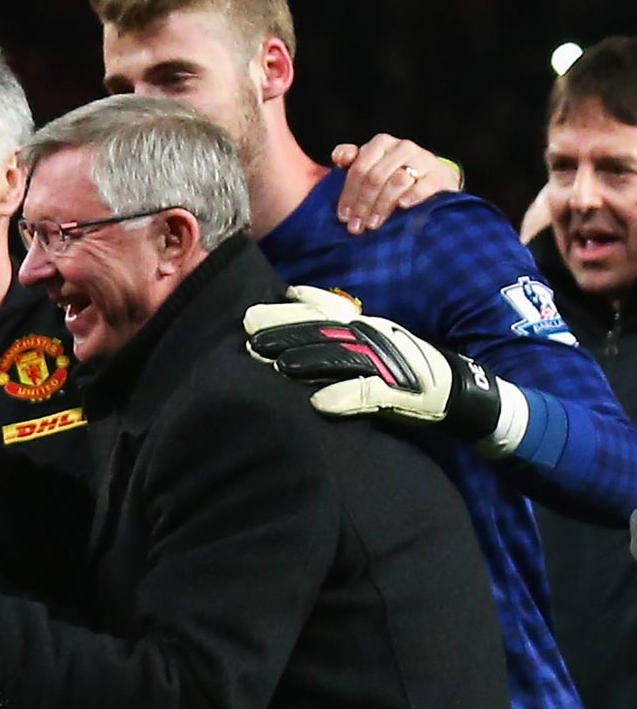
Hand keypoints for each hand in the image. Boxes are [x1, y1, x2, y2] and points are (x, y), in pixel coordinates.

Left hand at [244, 285, 520, 452]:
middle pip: (326, 328)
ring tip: (278, 366)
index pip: (327, 308)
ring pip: (344, 358)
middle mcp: (374, 337)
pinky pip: (371, 393)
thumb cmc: (405, 367)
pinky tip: (318, 403)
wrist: (460, 391)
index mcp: (365, 325)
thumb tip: (295, 305)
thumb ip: (336, 329)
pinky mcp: (400, 392)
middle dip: (287, 330)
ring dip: (310, 361)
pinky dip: (345, 397)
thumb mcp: (372, 340)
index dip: (292, 305)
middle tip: (249, 335)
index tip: (254, 308)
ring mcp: (388, 363)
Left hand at [329, 136, 459, 234]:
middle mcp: (401, 147)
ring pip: (397, 180)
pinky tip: (402, 206)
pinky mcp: (439, 174)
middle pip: (375, 176)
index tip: (343, 216)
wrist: (432, 180)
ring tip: (373, 224)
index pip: (358, 168)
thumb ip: (352, 161)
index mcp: (380, 144)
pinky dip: (413, 195)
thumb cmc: (392, 175)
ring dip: (382, 205)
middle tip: (356, 226)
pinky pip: (424, 184)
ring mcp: (422, 159)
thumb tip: (340, 158)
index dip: (348, 194)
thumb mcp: (370, 167)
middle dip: (363, 204)